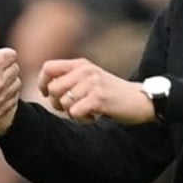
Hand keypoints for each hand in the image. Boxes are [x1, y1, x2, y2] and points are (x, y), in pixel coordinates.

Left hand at [39, 58, 154, 124]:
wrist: (139, 99)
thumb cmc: (111, 92)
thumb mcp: (90, 78)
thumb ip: (70, 79)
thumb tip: (45, 89)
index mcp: (80, 64)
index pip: (48, 68)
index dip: (42, 84)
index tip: (47, 95)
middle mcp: (84, 70)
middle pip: (52, 88)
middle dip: (56, 103)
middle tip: (70, 109)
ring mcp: (92, 83)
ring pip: (64, 102)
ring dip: (71, 113)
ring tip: (85, 112)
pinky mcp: (99, 98)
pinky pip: (75, 112)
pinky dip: (81, 119)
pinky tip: (93, 117)